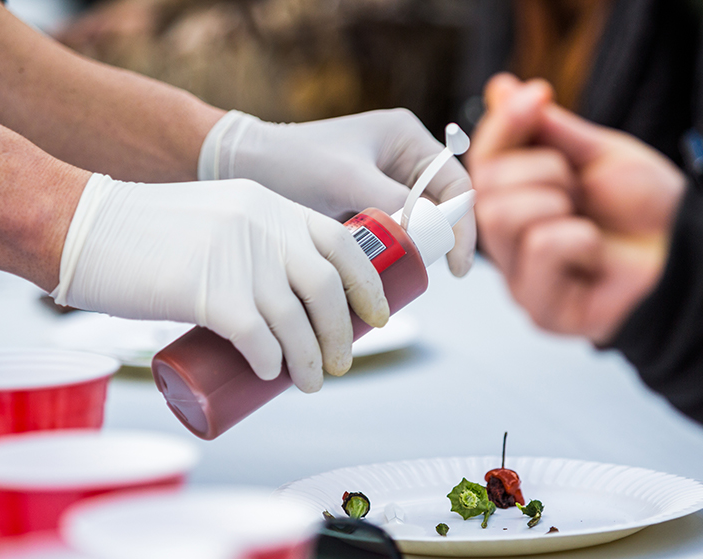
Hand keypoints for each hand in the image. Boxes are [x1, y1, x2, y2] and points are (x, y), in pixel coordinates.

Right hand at [53, 175, 388, 391]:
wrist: (80, 226)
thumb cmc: (141, 234)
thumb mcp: (214, 219)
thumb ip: (249, 245)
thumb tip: (283, 302)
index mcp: (268, 204)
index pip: (342, 242)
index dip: (369, 284)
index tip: (377, 317)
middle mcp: (261, 225)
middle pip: (327, 288)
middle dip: (343, 333)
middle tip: (340, 363)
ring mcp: (237, 258)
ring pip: (297, 320)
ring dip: (311, 361)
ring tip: (309, 383)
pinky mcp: (209, 292)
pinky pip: (259, 338)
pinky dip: (272, 362)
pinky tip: (271, 375)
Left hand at [198, 109, 476, 276]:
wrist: (240, 166)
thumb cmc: (291, 161)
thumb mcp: (346, 181)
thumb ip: (392, 203)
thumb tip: (430, 234)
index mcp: (406, 137)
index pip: (454, 184)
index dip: (462, 225)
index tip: (456, 264)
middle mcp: (399, 158)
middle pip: (438, 208)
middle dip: (437, 243)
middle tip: (427, 275)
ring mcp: (381, 185)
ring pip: (414, 226)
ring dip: (413, 252)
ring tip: (400, 277)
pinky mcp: (361, 208)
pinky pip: (389, 235)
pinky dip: (389, 255)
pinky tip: (380, 275)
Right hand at [468, 74, 686, 342]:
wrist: (692, 253)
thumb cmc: (648, 211)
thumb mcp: (597, 154)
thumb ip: (546, 128)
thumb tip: (501, 89)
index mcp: (517, 207)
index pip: (482, 162)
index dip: (502, 126)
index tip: (538, 95)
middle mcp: (510, 247)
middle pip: (483, 190)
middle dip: (540, 170)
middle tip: (579, 187)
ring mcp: (521, 281)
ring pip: (501, 218)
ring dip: (555, 202)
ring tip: (586, 218)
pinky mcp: (542, 310)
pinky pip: (539, 248)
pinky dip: (577, 237)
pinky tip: (596, 251)